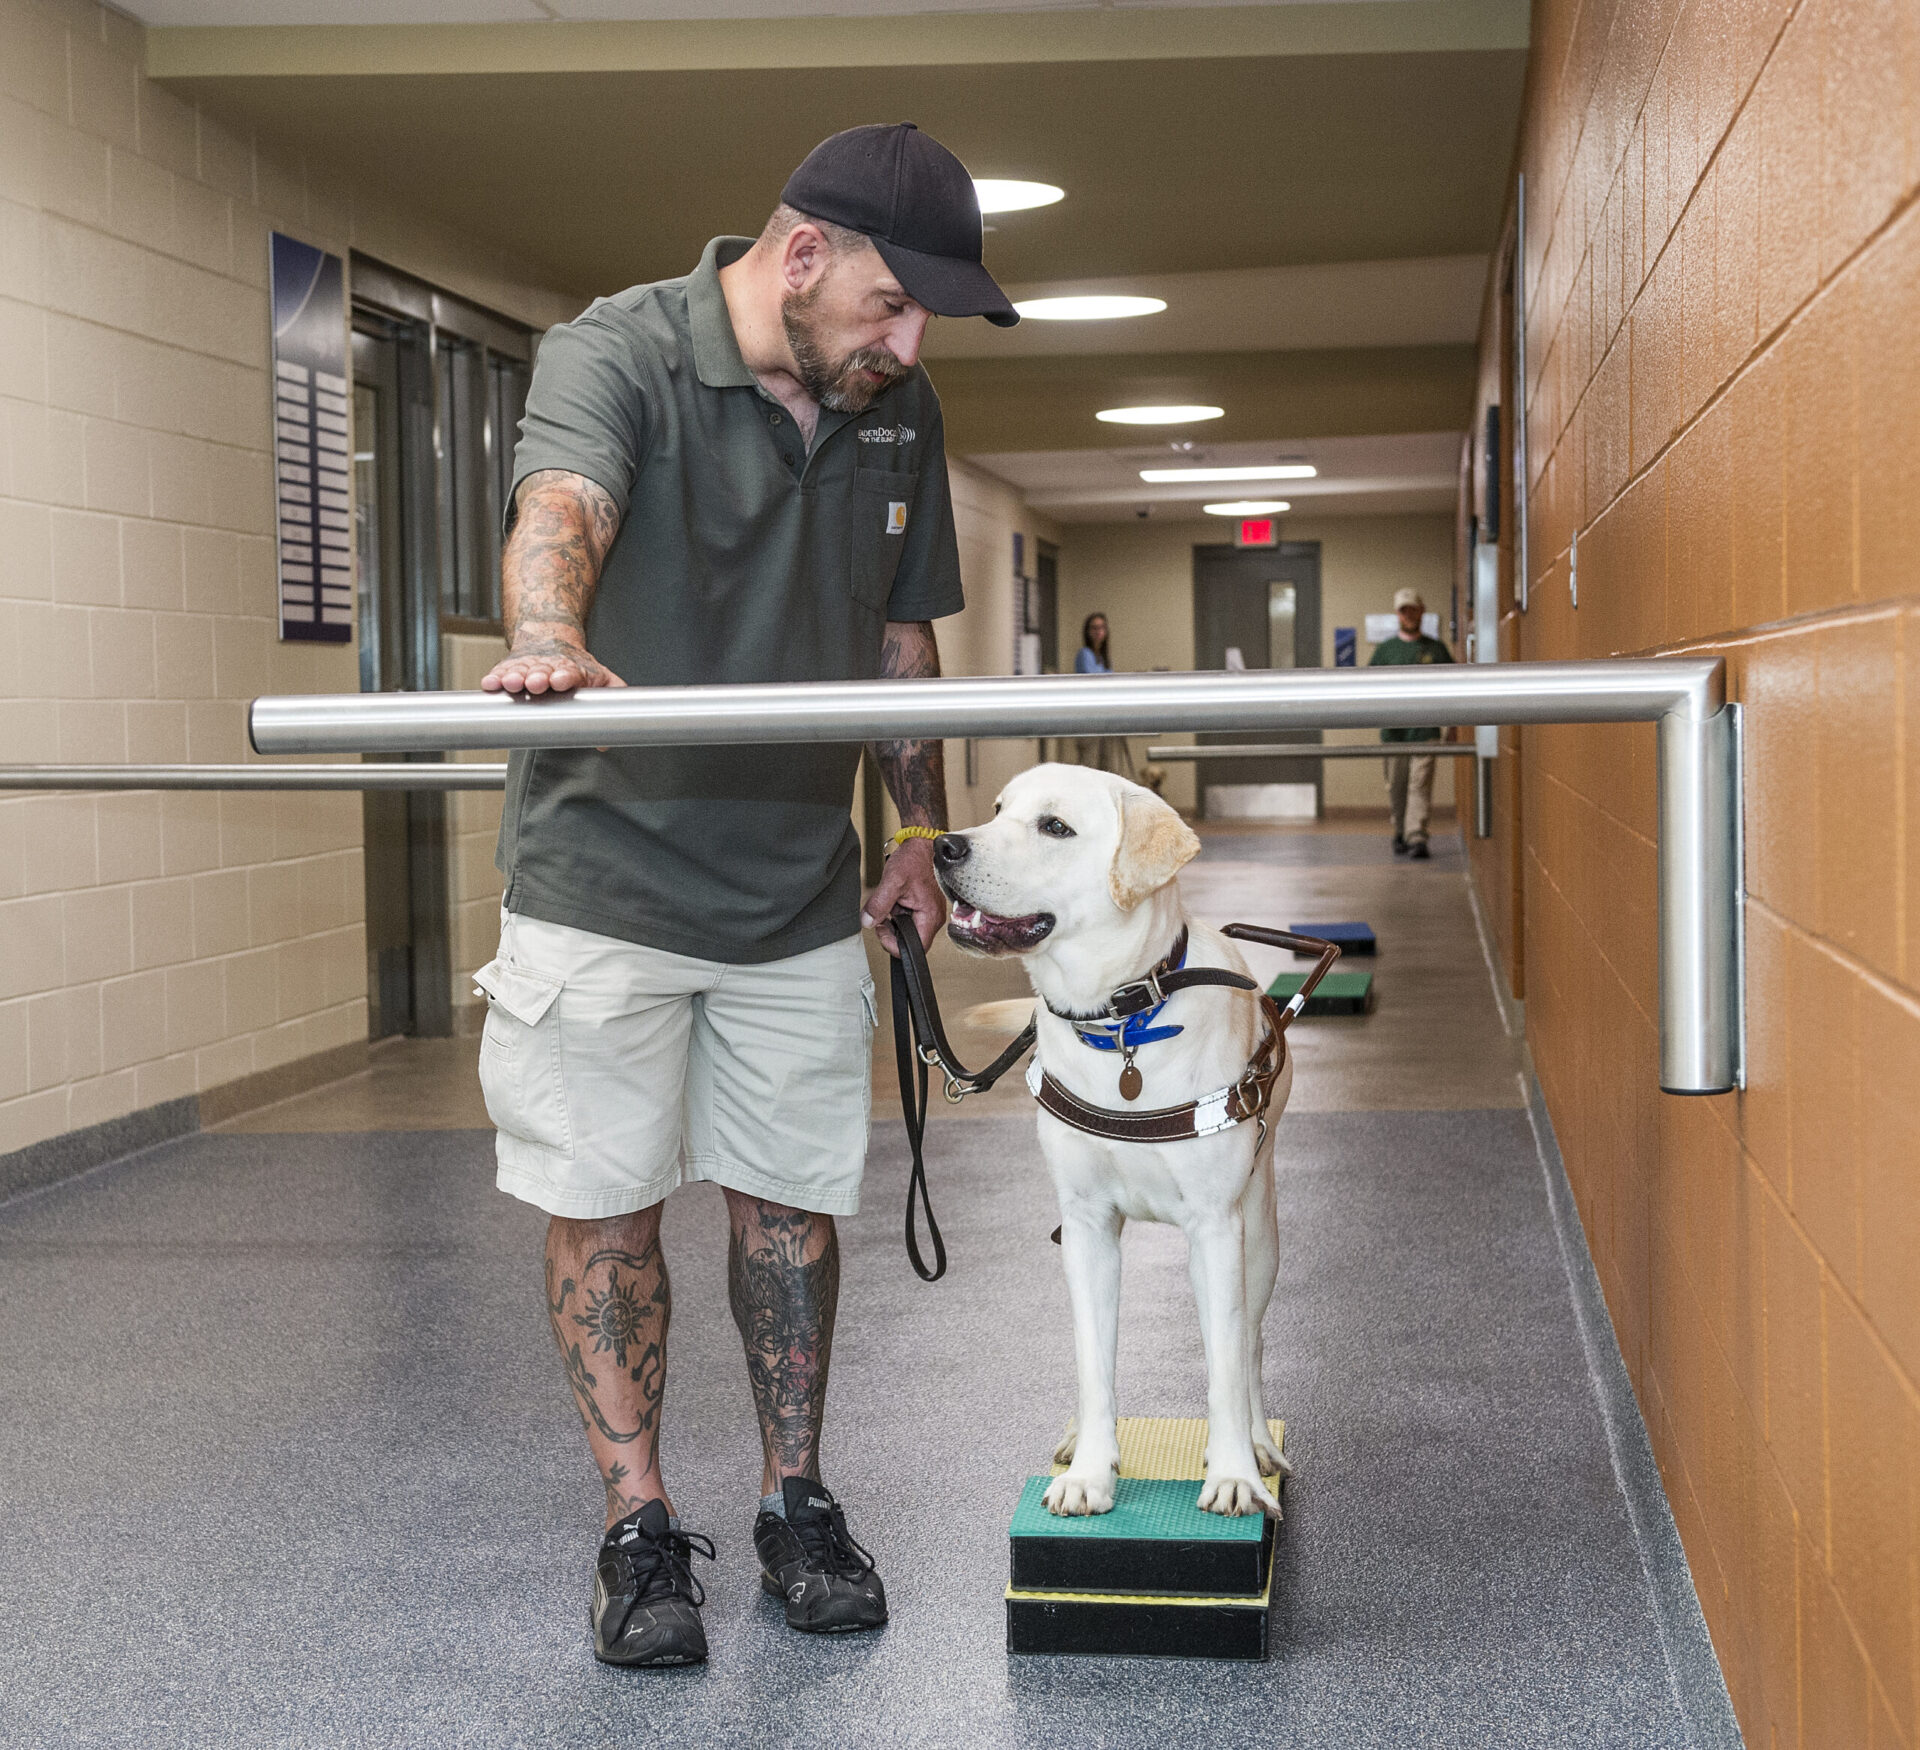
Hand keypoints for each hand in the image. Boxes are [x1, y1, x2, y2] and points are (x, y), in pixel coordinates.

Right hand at [481, 637, 625, 695]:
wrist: (553, 638)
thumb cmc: (579, 667)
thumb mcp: (603, 680)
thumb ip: (610, 703)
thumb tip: (605, 741)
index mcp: (573, 670)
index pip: (569, 672)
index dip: (564, 676)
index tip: (559, 681)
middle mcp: (549, 666)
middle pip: (543, 671)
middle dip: (538, 677)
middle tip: (535, 684)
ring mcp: (530, 666)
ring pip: (521, 671)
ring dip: (515, 677)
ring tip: (511, 684)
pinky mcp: (512, 666)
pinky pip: (502, 671)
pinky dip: (496, 677)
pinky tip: (490, 684)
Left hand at [861, 837, 945, 955]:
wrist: (922, 845)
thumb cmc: (915, 860)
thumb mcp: (892, 882)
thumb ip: (879, 905)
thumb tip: (868, 921)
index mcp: (930, 916)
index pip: (915, 948)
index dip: (894, 944)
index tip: (881, 928)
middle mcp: (932, 918)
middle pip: (910, 941)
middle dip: (892, 931)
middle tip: (882, 916)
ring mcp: (928, 913)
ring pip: (907, 930)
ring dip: (894, 921)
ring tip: (890, 903)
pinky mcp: (922, 908)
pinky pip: (907, 919)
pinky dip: (897, 912)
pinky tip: (895, 900)